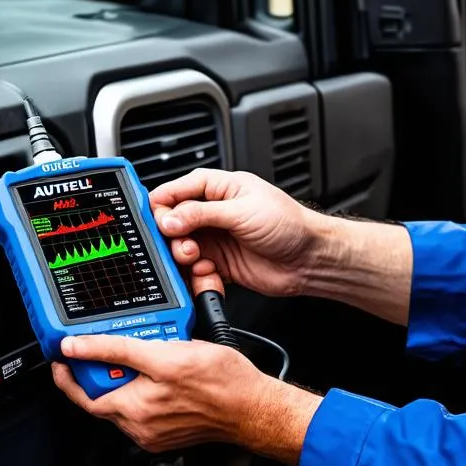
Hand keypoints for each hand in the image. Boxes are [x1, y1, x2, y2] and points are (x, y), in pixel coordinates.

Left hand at [51, 335, 321, 462]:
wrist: (255, 408)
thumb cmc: (223, 385)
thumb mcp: (167, 355)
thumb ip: (117, 350)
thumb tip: (77, 347)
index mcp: (132, 410)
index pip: (82, 392)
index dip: (69, 370)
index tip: (64, 352)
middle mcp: (139, 426)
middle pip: (104, 393)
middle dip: (110, 366)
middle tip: (125, 345)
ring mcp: (154, 431)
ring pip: (126, 397)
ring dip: (132, 374)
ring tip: (154, 356)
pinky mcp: (169, 431)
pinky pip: (147, 406)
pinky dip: (149, 387)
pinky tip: (167, 373)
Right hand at [150, 169, 331, 297]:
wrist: (310, 259)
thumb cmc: (289, 225)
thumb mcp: (241, 211)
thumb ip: (201, 214)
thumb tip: (168, 218)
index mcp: (218, 189)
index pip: (175, 191)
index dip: (161, 206)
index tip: (155, 221)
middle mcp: (213, 213)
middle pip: (172, 223)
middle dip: (171, 236)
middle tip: (182, 245)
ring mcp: (215, 240)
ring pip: (180, 249)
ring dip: (183, 258)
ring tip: (197, 260)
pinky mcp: (220, 264)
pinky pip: (195, 271)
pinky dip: (197, 276)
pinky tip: (209, 275)